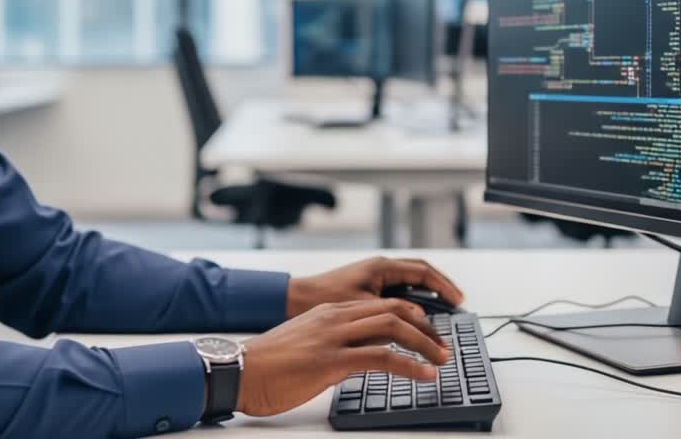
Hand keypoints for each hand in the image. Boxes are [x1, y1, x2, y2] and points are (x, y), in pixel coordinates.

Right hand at [236, 298, 449, 416]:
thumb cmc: (266, 365)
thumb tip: (358, 361)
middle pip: (395, 309)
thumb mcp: (307, 347)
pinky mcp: (330, 360)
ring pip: (393, 328)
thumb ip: (334, 347)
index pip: (382, 304)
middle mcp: (335, 318)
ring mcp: (333, 337)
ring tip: (441, 360)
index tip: (429, 333)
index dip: (412, 316)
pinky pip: (381, 357)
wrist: (237, 371)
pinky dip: (410, 366)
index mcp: (330, 313)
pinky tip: (424, 375)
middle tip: (443, 346)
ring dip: (425, 344)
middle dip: (427, 327)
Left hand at [285, 256, 464, 318]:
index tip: (459, 301)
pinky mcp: (367, 289)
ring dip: (427, 296)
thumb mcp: (362, 307)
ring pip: (410, 283)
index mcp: (381, 267)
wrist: (292, 300)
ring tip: (443, 315)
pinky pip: (398, 292)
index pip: (423, 271)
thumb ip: (391, 312)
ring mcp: (374, 277)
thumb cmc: (321, 298)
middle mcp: (379, 268)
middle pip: (421, 274)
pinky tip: (417, 319)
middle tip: (458, 306)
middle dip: (441, 289)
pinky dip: (412, 302)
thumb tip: (418, 319)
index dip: (444, 286)